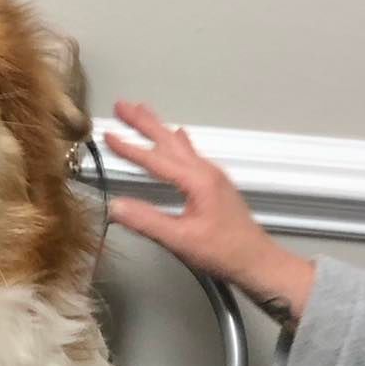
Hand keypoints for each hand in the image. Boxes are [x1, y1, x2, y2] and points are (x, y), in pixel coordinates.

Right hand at [104, 101, 314, 324]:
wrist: (256, 260)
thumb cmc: (222, 251)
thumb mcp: (180, 240)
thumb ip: (147, 221)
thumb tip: (115, 206)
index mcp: (197, 181)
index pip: (156, 160)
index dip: (130, 148)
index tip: (108, 134)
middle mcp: (206, 172)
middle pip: (169, 141)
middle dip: (145, 122)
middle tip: (123, 105)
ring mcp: (212, 177)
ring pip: (180, 146)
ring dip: (159, 129)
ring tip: (144, 113)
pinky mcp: (214, 186)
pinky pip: (191, 155)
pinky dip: (178, 143)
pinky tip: (179, 137)